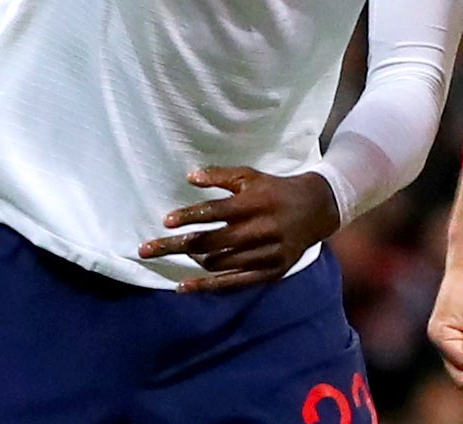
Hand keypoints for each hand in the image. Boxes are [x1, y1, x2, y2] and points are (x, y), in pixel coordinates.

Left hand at [138, 166, 340, 292]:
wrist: (316, 210)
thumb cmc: (275, 189)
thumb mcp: (251, 176)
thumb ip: (221, 176)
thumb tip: (191, 176)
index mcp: (255, 203)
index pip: (216, 212)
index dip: (190, 216)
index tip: (166, 221)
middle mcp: (261, 230)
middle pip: (210, 242)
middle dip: (174, 246)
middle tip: (145, 249)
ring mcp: (266, 254)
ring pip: (219, 263)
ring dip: (193, 259)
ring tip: (177, 253)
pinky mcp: (270, 272)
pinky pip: (234, 283)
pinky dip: (207, 286)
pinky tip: (184, 287)